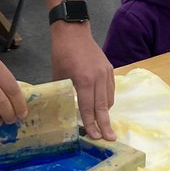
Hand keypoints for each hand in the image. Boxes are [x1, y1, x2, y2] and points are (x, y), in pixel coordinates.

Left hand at [51, 23, 115, 140]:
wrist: (73, 31)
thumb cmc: (62, 53)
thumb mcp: (59, 75)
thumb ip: (64, 92)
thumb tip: (63, 108)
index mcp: (84, 79)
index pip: (88, 107)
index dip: (91, 124)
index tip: (94, 137)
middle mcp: (98, 77)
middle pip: (102, 107)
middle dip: (105, 124)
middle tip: (109, 139)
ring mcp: (106, 72)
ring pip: (108, 99)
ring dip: (105, 112)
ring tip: (103, 124)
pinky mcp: (109, 69)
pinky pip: (111, 89)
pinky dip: (107, 100)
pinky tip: (102, 106)